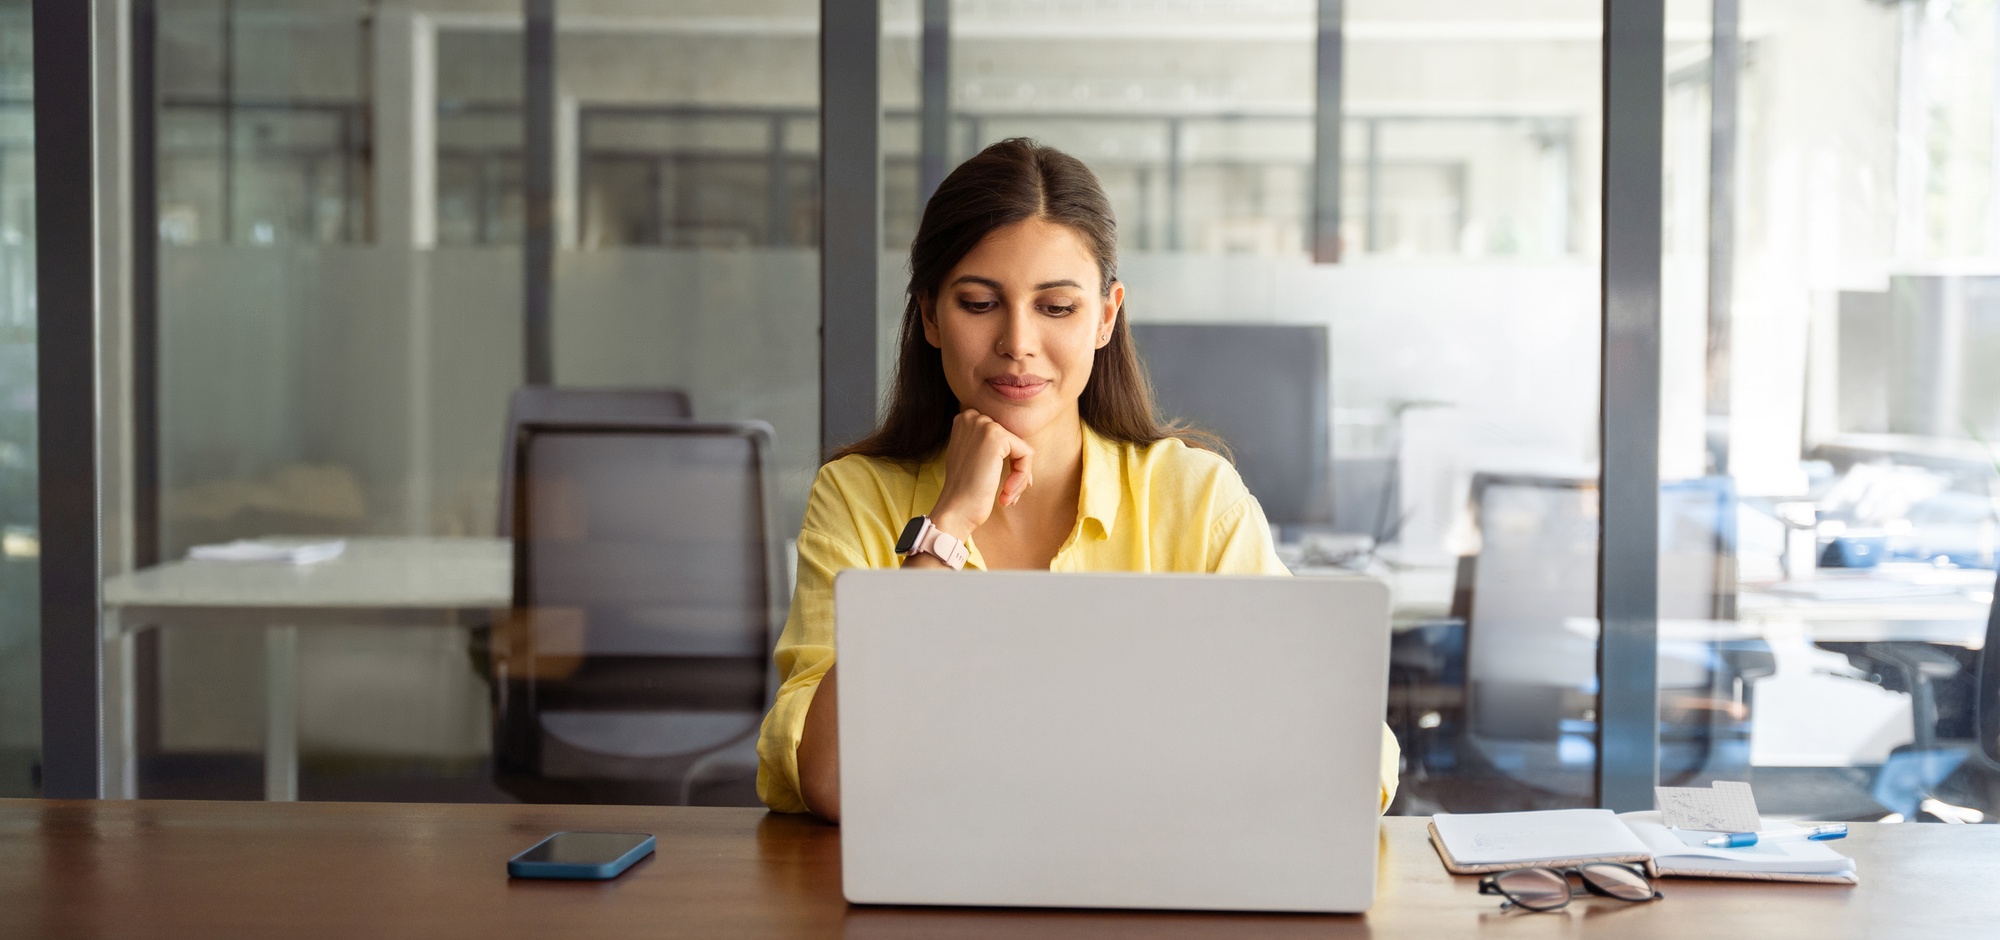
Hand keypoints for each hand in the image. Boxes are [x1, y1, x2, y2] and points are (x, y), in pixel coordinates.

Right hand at [929, 409, 1033, 537]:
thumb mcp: (971, 458)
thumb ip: (987, 446)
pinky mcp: (997, 437)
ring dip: (1020, 477)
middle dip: (1017, 470)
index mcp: (964, 420)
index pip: (1003, 437)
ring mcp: (984, 425)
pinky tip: (1006, 493)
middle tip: (1008, 493)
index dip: (1008, 461)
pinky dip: (1022, 477)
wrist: (955, 510)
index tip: (1004, 484)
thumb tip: (1021, 448)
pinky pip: (1026, 454)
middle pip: (1013, 442)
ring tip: (1007, 497)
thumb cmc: (964, 491)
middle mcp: (972, 417)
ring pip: (1022, 449)